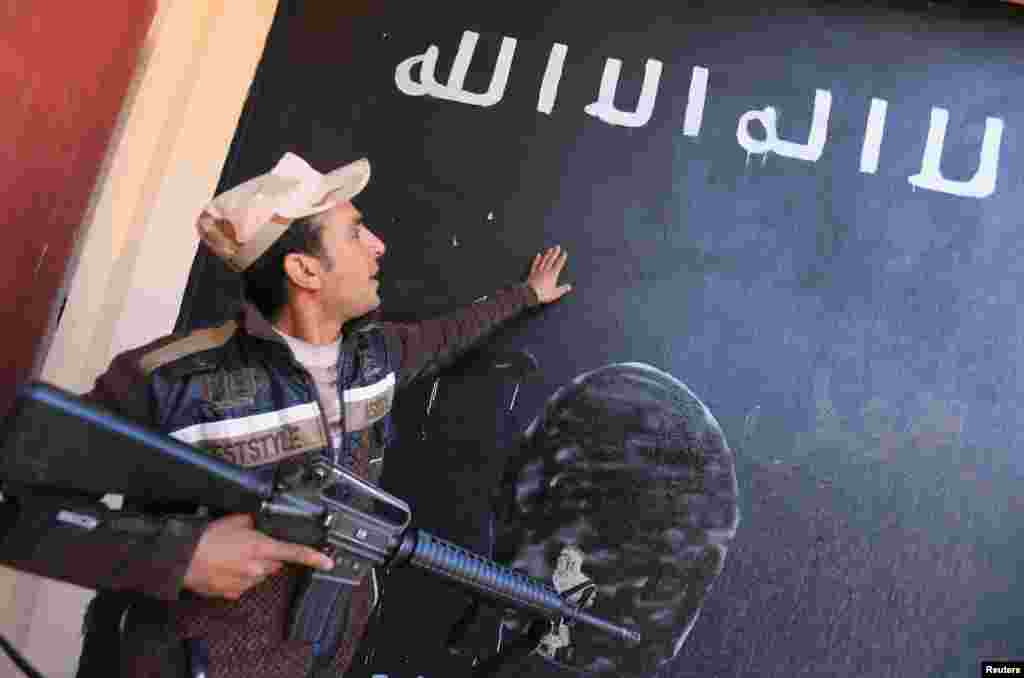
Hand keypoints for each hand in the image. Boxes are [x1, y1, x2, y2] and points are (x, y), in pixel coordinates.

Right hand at [183, 514, 333, 600]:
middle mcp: (256, 568)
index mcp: (260, 547)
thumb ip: (252, 522)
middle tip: (248, 548)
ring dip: (251, 568)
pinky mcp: (232, 593)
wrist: (181, 558)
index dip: (313, 557)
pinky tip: (224, 568)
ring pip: (258, 576)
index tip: (327, 563)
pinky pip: (242, 585)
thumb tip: (258, 522)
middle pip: (274, 564)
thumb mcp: (234, 520)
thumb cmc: (205, 538)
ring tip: (230, 557)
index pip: (294, 553)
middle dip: (268, 557)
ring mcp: (245, 583)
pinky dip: (237, 578)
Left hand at [527, 245, 571, 303]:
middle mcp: (546, 271)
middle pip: (551, 260)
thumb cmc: (543, 295)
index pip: (559, 264)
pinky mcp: (532, 273)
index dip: (562, 258)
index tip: (564, 253)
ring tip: (550, 249)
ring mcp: (538, 271)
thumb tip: (569, 286)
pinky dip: (536, 259)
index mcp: (552, 275)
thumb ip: (563, 289)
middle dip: (555, 253)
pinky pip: (535, 264)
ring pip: (543, 260)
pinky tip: (538, 255)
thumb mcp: (555, 294)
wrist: (530, 295)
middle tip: (557, 246)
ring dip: (547, 254)